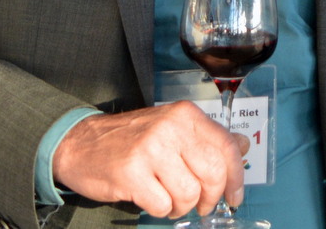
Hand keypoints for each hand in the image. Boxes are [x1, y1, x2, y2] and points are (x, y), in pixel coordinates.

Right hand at [51, 101, 249, 218]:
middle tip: (201, 204)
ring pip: (189, 193)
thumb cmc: (132, 139)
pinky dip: (161, 210)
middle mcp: (171, 128)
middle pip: (213, 173)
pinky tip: (152, 199)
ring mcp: (150, 150)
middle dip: (211, 197)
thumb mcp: (173, 129)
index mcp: (185, 115)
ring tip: (170, 200)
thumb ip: (208, 138)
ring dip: (182, 207)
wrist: (81, 143)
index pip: (226, 146)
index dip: (236, 177)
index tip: (235, 196)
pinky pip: (163, 205)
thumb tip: (244, 145)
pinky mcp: (131, 174)